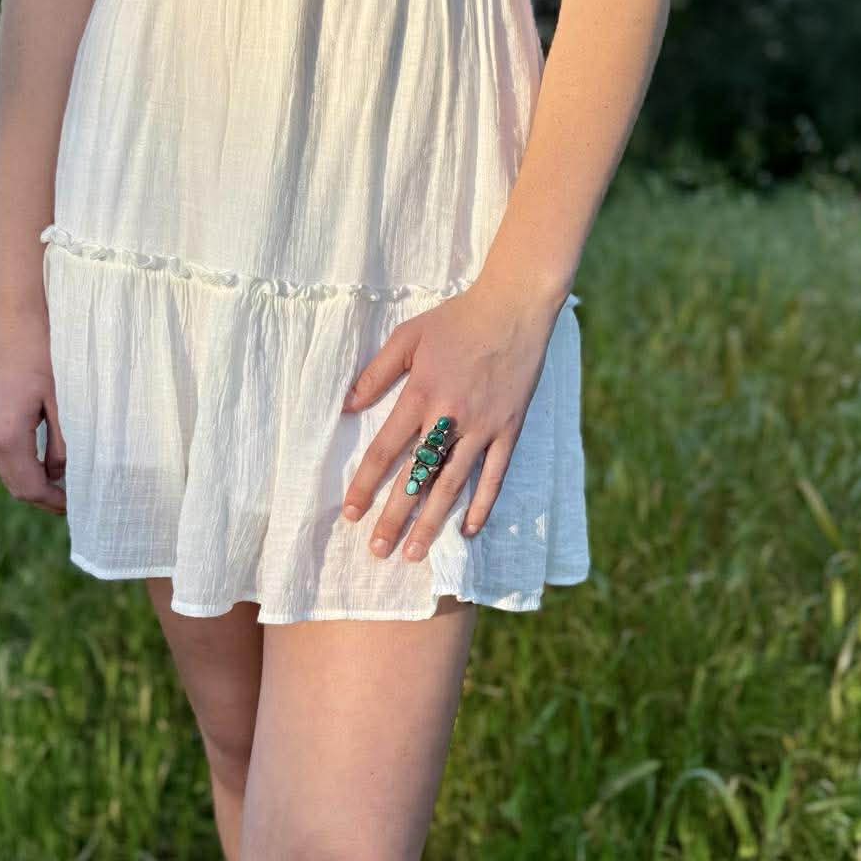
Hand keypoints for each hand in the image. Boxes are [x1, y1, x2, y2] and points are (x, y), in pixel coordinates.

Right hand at [0, 318, 67, 515]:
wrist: (13, 320)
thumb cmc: (43, 354)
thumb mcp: (63, 401)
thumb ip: (64, 443)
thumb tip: (64, 475)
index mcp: (7, 436)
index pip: (30, 488)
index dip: (55, 502)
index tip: (81, 508)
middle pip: (18, 486)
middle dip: (47, 498)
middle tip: (79, 503)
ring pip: (11, 474)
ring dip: (38, 484)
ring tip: (71, 486)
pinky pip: (7, 458)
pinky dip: (28, 468)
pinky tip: (53, 464)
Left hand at [339, 278, 559, 560]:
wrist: (514, 307)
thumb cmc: (457, 320)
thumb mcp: (408, 338)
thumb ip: (375, 374)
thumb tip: (346, 407)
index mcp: (421, 394)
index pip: (385, 451)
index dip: (365, 485)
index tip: (351, 513)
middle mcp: (450, 417)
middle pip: (417, 478)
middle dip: (394, 517)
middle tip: (377, 550)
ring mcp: (483, 427)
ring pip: (453, 484)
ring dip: (432, 522)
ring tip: (413, 553)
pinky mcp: (509, 429)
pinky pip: (495, 475)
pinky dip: (481, 505)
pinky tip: (467, 529)